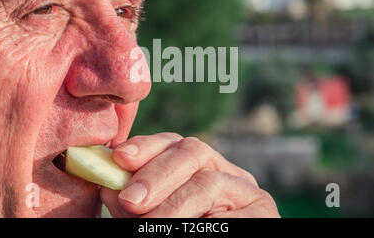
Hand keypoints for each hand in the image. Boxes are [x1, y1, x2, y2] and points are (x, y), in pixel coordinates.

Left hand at [101, 132, 279, 217]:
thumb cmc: (179, 230)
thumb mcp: (154, 217)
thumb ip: (134, 204)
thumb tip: (109, 185)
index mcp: (201, 169)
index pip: (174, 144)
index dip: (147, 146)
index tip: (120, 157)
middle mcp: (226, 172)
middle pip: (194, 151)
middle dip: (158, 174)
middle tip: (132, 200)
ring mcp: (248, 191)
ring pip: (208, 182)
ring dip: (173, 206)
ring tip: (150, 225)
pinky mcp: (265, 213)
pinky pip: (230, 214)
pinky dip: (202, 223)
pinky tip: (189, 226)